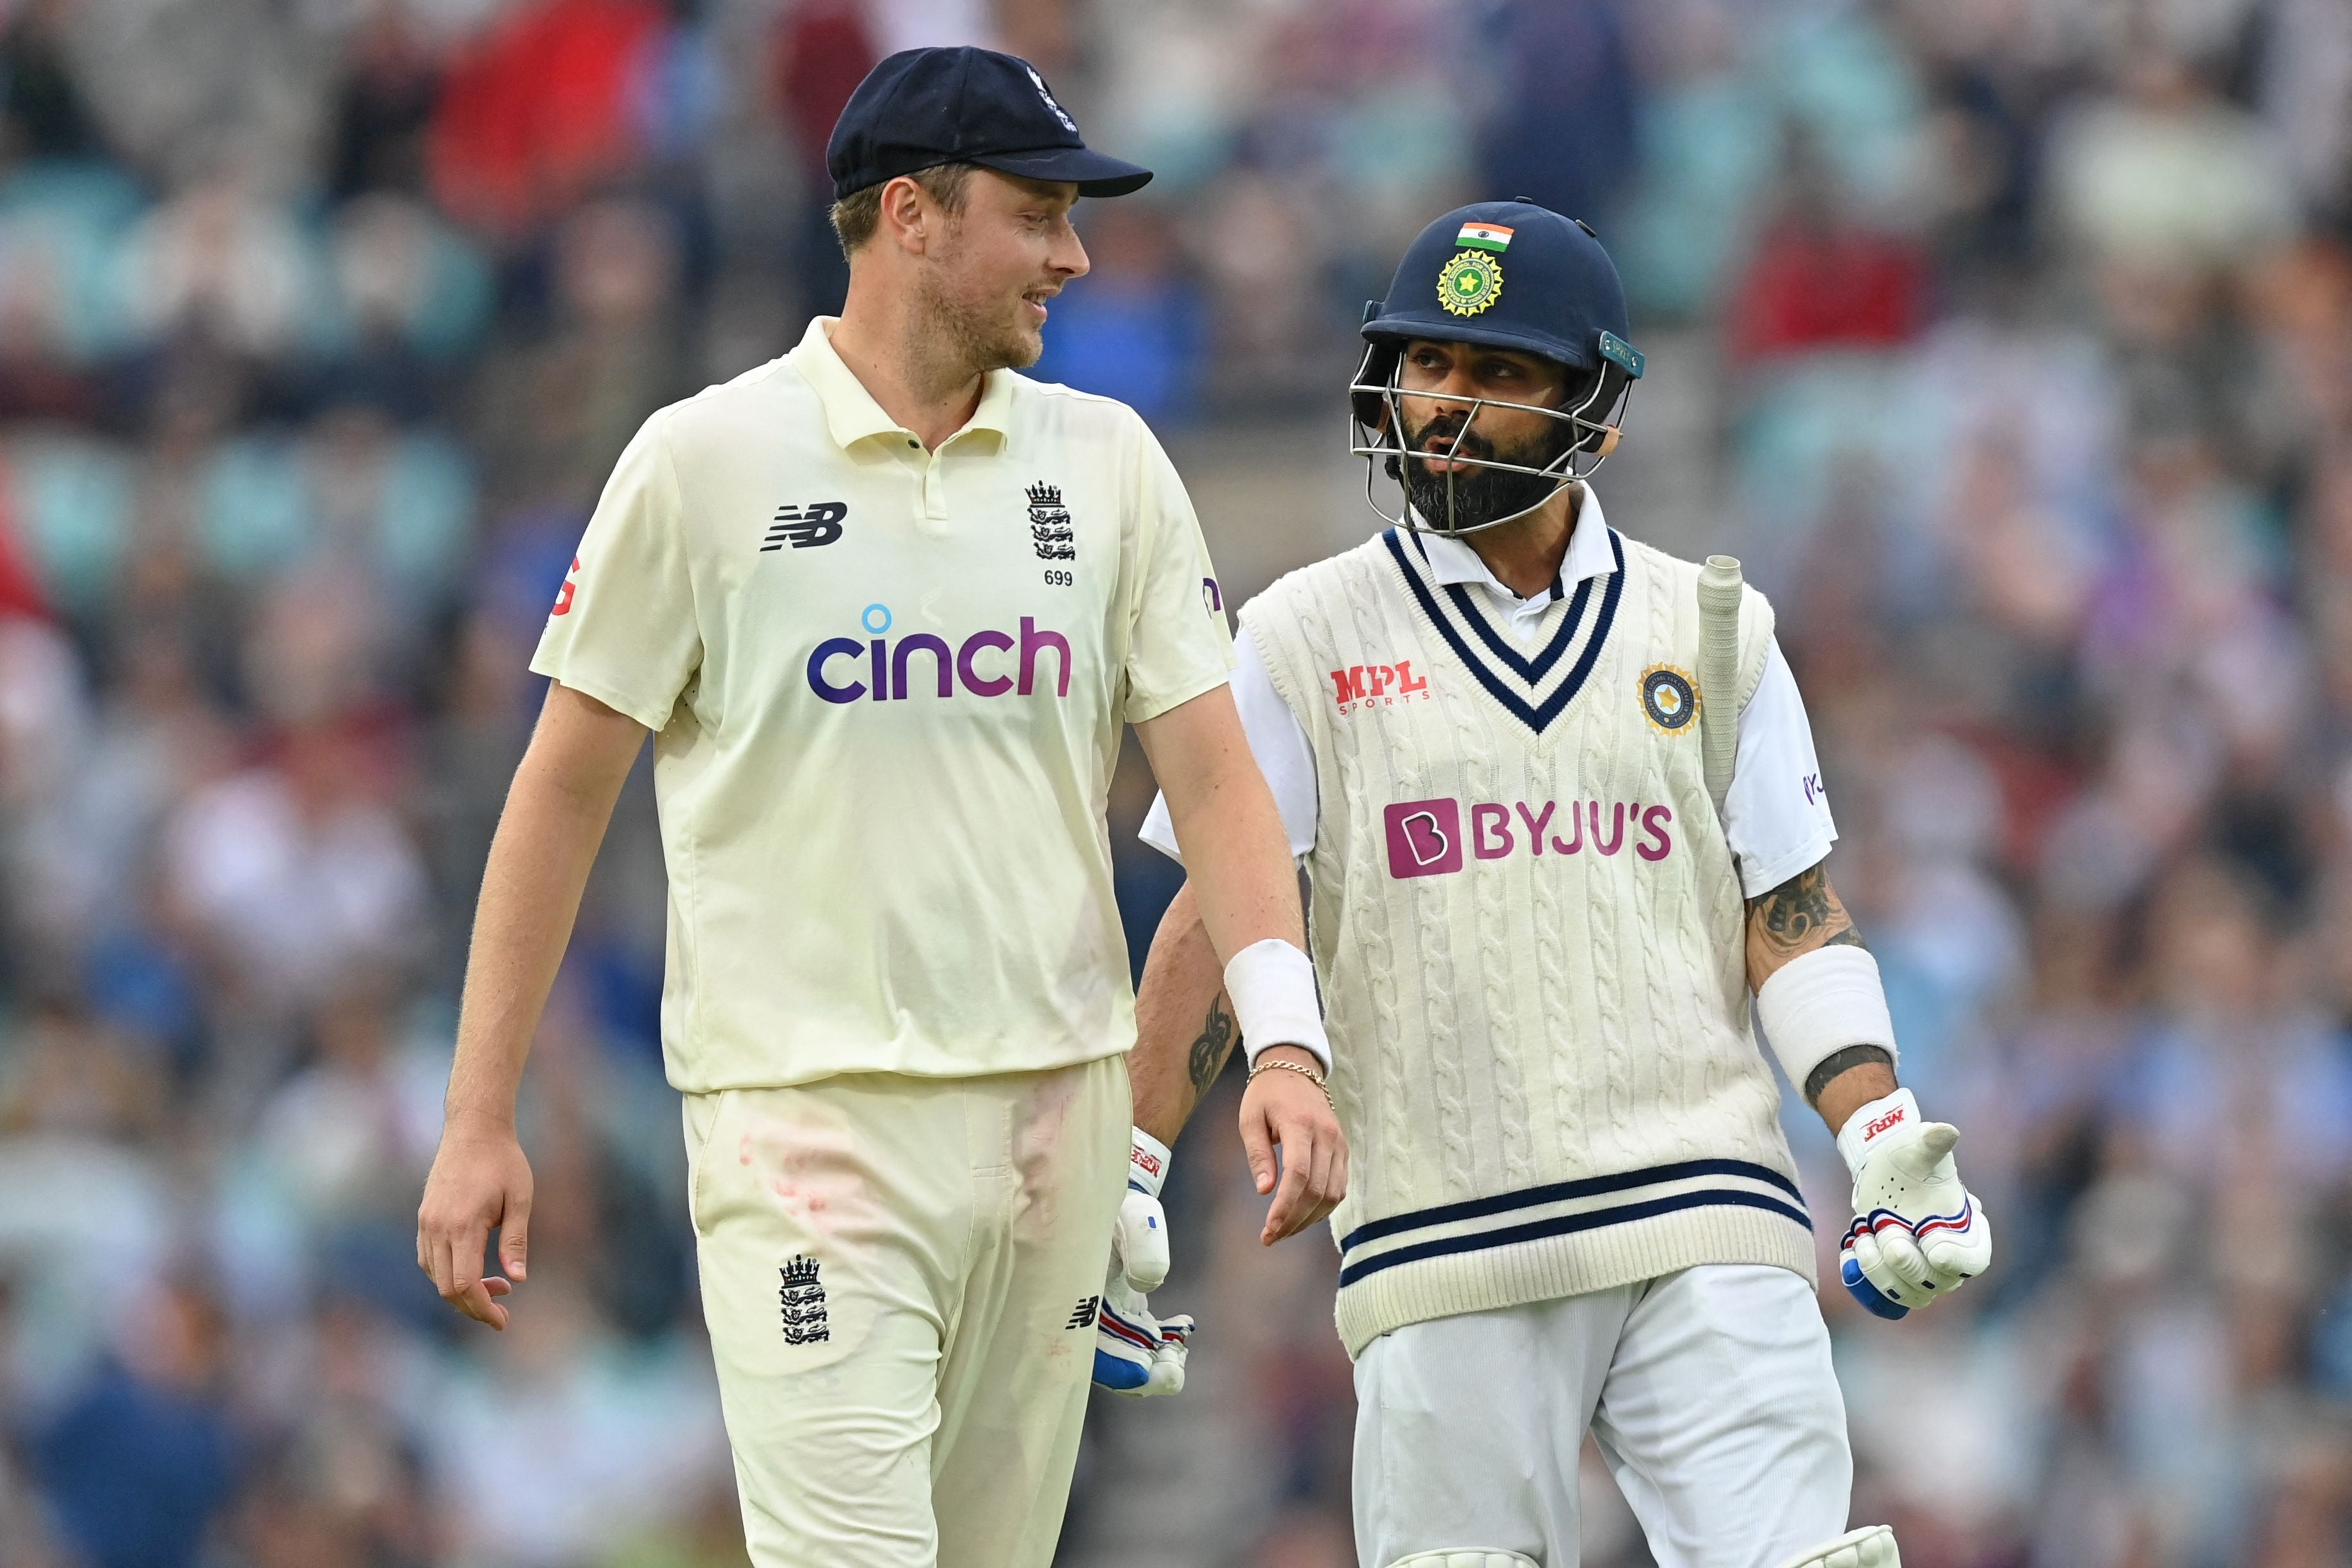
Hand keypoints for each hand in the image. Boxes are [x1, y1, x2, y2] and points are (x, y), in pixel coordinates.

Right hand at [416, 1113, 533, 1329]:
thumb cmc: (504, 1161)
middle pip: (446, 1288)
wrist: (473, 1128)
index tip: (503, 1320)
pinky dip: (448, 1273)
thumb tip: (518, 1280)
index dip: (481, 1308)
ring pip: (435, 1276)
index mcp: (463, 1225)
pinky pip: (429, 1259)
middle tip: (503, 1310)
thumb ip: (516, 1241)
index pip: (464, 1284)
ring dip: (461, 1290)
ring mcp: (426, 1223)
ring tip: (496, 1285)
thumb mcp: (520, 1198)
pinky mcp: (424, 1218)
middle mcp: (437, 1227)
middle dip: (473, 1306)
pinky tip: (474, 1268)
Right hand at [1095, 1129, 1192, 1394]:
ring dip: (1153, 1365)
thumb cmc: (1120, 1203)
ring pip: (1123, 1359)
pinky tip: (1183, 1329)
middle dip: (1140, 1376)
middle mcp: (1079, 1310)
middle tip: (1174, 1369)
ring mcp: (1100, 1314)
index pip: (1084, 1348)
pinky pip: (1138, 1343)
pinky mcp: (1120, 1310)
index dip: (1112, 1367)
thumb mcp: (1132, 1213)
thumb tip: (1148, 1284)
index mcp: (1071, 1293)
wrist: (1117, 1194)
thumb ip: (1142, 1244)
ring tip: (1181, 1349)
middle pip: (1104, 1366)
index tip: (1143, 1370)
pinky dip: (1160, 1347)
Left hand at [1239, 1046, 1346, 1244]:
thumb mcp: (1250, 1119)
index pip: (1299, 1174)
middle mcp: (1327, 1135)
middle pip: (1316, 1190)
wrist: (1295, 1069)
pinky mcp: (1344, 1149)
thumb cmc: (1266, 1095)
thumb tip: (1265, 1191)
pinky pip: (1339, 1187)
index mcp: (1301, 1124)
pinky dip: (1323, 1207)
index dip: (1285, 1207)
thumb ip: (1258, 1154)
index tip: (1268, 1229)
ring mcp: (1339, 1143)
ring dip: (1309, 1219)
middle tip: (1270, 1237)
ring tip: (1283, 1230)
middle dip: (1294, 1220)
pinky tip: (1302, 1216)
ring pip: (1332, 1194)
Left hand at [1835, 1089, 1991, 1319]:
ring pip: (1910, 1295)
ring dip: (1881, 1272)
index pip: (1974, 1260)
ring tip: (1863, 1236)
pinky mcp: (1895, 1277)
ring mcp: (1922, 1272)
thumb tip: (1946, 1131)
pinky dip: (1864, 1281)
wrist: (1880, 1171)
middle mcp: (1949, 1258)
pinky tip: (1851, 1250)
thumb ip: (1932, 1144)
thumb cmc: (1907, 1158)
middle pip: (1938, 1283)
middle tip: (1884, 1227)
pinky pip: (1884, 1298)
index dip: (1955, 1258)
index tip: (1930, 1243)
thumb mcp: (1917, 1148)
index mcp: (1967, 1229)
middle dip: (1906, 1262)